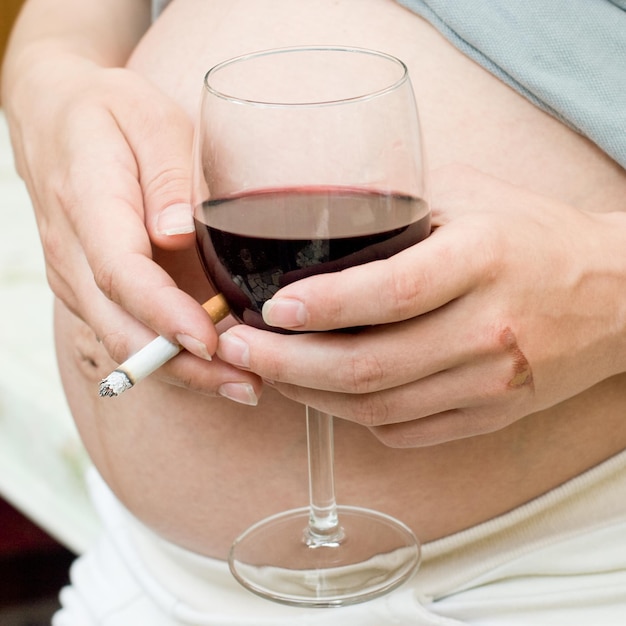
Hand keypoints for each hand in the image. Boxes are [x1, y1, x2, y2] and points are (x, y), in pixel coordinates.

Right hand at [6, 53, 261, 397]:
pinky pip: (125, 330)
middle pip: (123, 326)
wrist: (54, 117)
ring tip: (242, 384)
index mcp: (89, 202)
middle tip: (247, 384)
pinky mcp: (90, 286)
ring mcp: (76, 275)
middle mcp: (73, 252)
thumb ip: (166, 176)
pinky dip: (168, 354)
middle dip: (186, 366)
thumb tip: (176, 234)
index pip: (122, 273)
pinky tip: (212, 365)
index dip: (166, 315)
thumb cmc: (109, 113)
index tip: (211, 342)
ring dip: (182, 370)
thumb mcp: (149, 119)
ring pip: (123, 339)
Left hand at [216, 165, 625, 444]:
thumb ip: (400, 201)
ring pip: (380, 407)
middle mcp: (487, 329)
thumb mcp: (471, 197)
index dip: (325, 305)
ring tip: (267, 372)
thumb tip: (320, 210)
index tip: (270, 308)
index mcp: (482, 261)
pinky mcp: (490, 414)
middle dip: (289, 364)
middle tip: (238, 350)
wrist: (617, 295)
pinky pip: (406, 431)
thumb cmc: (536, 238)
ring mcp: (491, 382)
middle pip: (371, 366)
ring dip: (311, 396)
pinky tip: (322, 395)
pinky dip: (354, 418)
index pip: (392, 292)